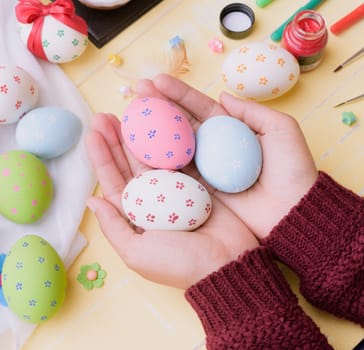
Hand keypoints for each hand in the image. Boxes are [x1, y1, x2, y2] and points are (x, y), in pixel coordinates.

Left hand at [86, 112, 257, 289]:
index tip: (92, 133)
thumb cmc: (178, 264)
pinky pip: (180, 157)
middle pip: (129, 164)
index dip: (101, 157)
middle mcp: (152, 201)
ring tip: (128, 111)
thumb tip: (91, 201)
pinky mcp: (198, 182)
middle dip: (116, 140)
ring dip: (141, 135)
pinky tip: (160, 121)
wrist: (226, 266)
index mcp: (135, 216)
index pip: (113, 181)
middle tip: (105, 115)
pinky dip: (170, 140)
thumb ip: (113, 226)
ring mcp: (175, 190)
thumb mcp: (136, 252)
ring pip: (153, 157)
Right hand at [136, 74, 317, 238]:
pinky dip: (155, 162)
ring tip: (130, 115)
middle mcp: (212, 147)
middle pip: (179, 123)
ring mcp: (203, 169)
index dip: (177, 93)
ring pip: (171, 146)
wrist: (291, 210)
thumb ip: (252, 111)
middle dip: (157, 106)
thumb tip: (222, 96)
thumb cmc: (292, 169)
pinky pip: (174, 173)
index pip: (198, 107)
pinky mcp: (198, 190)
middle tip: (136, 92)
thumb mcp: (281, 129)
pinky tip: (137, 148)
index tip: (156, 81)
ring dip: (150, 132)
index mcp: (230, 129)